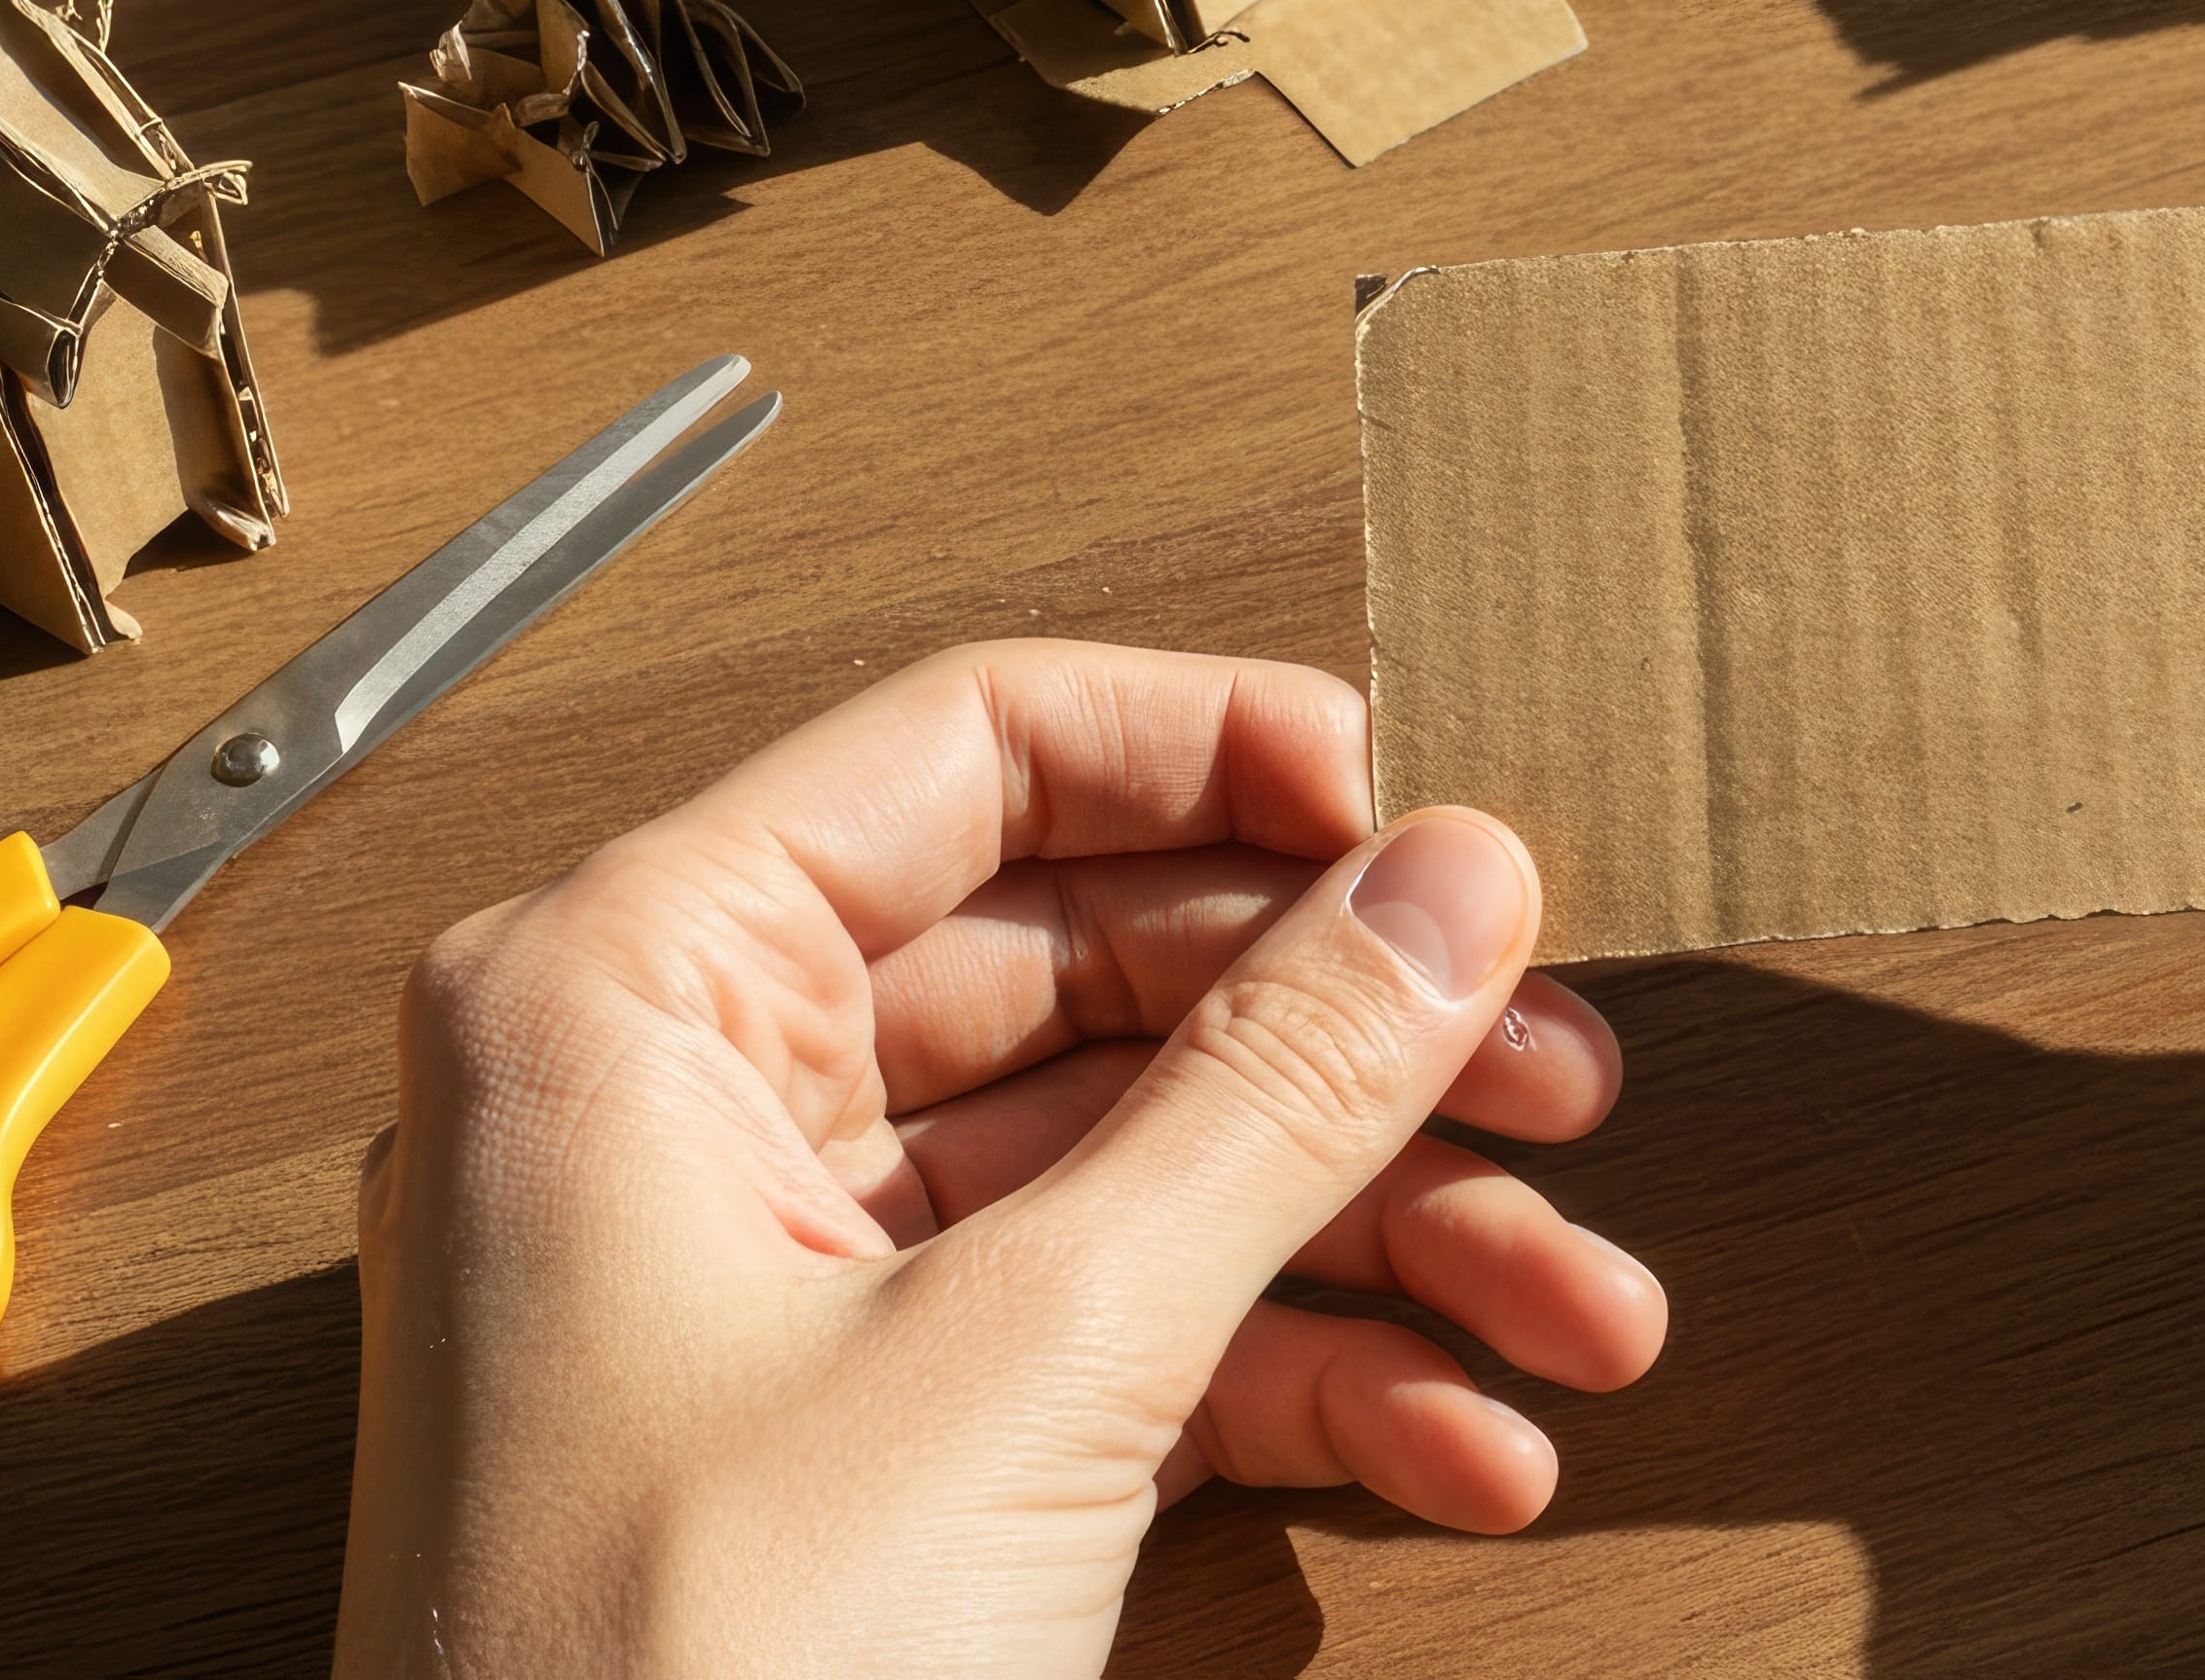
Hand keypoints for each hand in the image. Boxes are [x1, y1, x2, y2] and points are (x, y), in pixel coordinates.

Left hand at [334, 642, 1666, 1674]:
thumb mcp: (1035, 1360)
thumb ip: (1270, 1091)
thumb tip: (1444, 882)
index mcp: (629, 997)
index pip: (971, 750)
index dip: (1228, 760)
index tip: (1436, 821)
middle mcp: (679, 1107)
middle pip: (1091, 968)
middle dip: (1356, 1047)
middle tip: (1566, 1076)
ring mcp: (766, 1286)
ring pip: (1132, 1169)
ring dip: (1378, 1238)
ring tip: (1576, 1310)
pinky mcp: (854, 1453)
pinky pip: (1110, 1344)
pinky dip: (1296, 1390)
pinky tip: (1463, 1453)